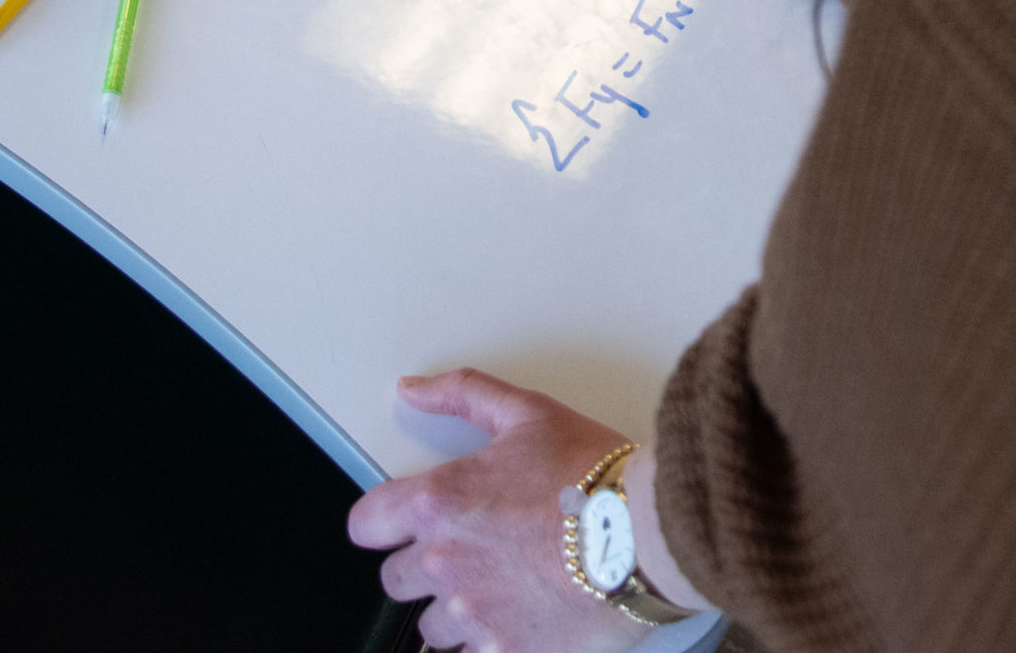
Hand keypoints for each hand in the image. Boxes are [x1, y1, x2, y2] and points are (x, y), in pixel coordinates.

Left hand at [350, 370, 652, 652]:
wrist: (649, 532)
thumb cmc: (594, 473)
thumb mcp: (528, 413)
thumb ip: (462, 395)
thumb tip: (411, 389)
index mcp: (439, 502)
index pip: (365, 526)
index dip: (384, 522)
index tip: (406, 523)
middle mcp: (445, 562)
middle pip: (395, 580)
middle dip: (424, 566)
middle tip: (472, 550)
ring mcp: (473, 614)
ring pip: (431, 627)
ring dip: (455, 609)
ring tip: (502, 587)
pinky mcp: (506, 651)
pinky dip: (487, 641)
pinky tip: (518, 618)